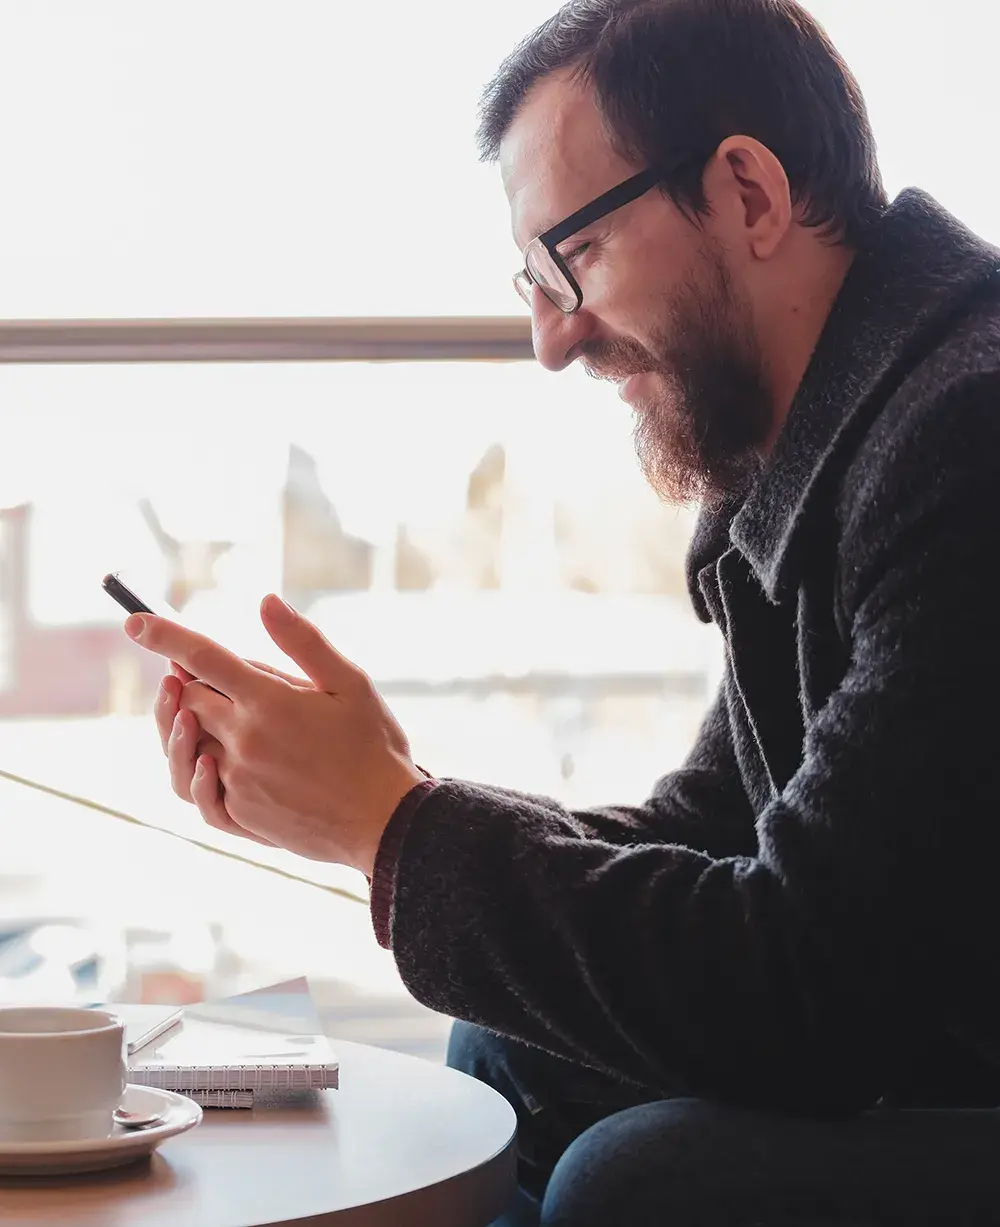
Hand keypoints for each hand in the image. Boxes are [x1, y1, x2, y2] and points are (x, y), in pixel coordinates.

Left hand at [131, 595, 425, 874]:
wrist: (384, 821)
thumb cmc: (373, 747)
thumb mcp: (350, 684)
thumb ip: (303, 642)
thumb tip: (265, 602)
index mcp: (268, 702)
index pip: (202, 658)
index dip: (165, 636)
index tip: (135, 622)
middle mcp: (243, 740)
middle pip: (188, 700)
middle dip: (186, 682)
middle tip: (199, 674)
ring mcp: (237, 780)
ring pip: (187, 744)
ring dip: (187, 725)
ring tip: (199, 715)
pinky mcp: (239, 814)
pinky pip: (198, 790)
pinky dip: (197, 771)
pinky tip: (212, 761)